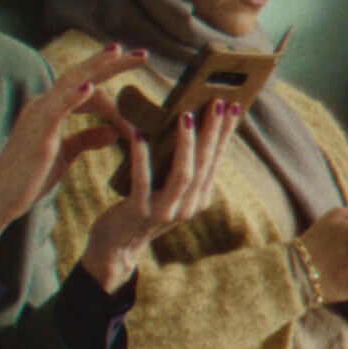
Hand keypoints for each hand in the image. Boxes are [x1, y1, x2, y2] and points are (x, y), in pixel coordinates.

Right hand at [0, 44, 147, 269]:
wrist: (1, 198)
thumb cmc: (31, 177)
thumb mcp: (66, 154)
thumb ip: (87, 138)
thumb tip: (113, 131)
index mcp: (51, 109)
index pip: (85, 84)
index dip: (110, 75)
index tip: (137, 67)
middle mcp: (43, 105)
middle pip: (81, 76)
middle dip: (111, 63)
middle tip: (143, 53)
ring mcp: (38, 115)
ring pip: (70, 84)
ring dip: (96, 69)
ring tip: (118, 53)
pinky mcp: (36, 132)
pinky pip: (55, 108)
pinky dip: (72, 96)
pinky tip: (89, 87)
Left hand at [77, 99, 238, 290]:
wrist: (115, 247)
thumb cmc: (138, 208)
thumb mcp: (164, 189)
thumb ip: (176, 166)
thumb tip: (182, 123)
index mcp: (199, 198)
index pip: (216, 160)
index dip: (224, 133)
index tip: (232, 106)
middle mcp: (188, 206)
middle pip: (204, 164)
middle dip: (212, 132)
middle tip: (216, 102)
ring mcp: (166, 211)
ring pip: (183, 174)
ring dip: (186, 144)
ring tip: (186, 116)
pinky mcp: (139, 212)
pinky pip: (142, 182)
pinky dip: (141, 157)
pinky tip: (138, 135)